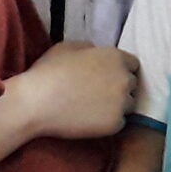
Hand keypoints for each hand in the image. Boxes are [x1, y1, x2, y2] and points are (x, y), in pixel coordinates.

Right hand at [19, 41, 139, 140]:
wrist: (37, 102)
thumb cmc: (49, 71)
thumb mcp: (68, 47)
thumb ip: (90, 49)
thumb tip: (96, 53)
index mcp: (115, 57)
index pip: (133, 64)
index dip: (121, 70)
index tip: (108, 77)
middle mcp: (124, 79)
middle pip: (132, 85)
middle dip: (119, 87)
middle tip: (99, 94)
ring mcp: (121, 103)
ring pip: (128, 105)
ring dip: (116, 106)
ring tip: (94, 108)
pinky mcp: (115, 123)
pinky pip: (119, 123)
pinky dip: (108, 123)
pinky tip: (91, 120)